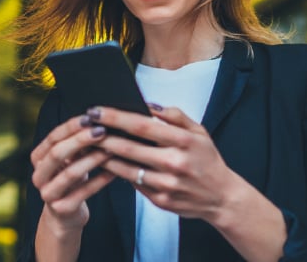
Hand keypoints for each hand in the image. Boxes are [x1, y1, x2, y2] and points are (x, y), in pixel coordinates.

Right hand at [30, 114, 115, 232]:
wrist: (64, 215)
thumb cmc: (70, 180)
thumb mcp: (69, 160)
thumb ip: (76, 143)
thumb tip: (97, 120)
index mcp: (37, 158)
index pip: (52, 138)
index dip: (71, 127)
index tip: (90, 117)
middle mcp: (38, 176)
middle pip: (57, 153)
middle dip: (80, 140)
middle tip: (102, 131)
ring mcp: (48, 194)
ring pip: (71, 173)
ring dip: (93, 159)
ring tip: (112, 149)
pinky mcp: (62, 209)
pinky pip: (84, 192)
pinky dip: (100, 180)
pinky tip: (115, 171)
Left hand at [88, 105, 234, 222]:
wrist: (222, 198)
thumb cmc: (207, 159)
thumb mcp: (199, 132)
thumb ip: (174, 116)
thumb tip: (147, 105)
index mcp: (183, 142)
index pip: (142, 126)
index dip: (116, 117)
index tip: (96, 110)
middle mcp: (174, 163)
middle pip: (129, 148)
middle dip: (102, 136)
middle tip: (84, 126)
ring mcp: (166, 185)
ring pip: (126, 168)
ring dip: (104, 156)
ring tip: (89, 145)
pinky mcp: (160, 200)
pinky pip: (133, 183)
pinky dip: (118, 173)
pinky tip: (106, 163)